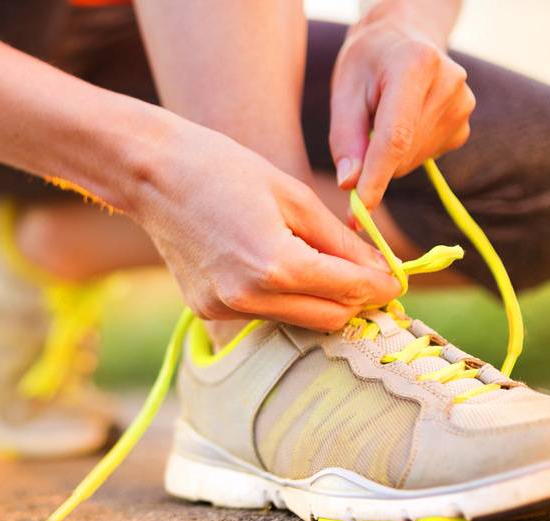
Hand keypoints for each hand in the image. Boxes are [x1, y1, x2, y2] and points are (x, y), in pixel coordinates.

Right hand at [126, 122, 401, 331]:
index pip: (350, 291)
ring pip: (299, 322)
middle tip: (368, 275)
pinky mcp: (207, 310)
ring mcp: (225, 309)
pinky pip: (265, 315)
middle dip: (356, 299)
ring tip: (324, 265)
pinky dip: (284, 298)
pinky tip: (278, 266)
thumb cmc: (224, 169)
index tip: (397, 278)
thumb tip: (381, 270)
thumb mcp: (294, 196)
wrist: (152, 173)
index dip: (381, 286)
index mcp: (276, 265)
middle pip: (330, 318)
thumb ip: (341, 242)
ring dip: (321, 301)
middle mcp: (249, 298)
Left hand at [329, 7, 474, 210]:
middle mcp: (450, 83)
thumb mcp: (345, 90)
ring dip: (389, 155)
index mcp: (416, 65)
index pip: (396, 136)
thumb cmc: (368, 63)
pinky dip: (405, 153)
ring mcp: (463, 106)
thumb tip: (351, 185)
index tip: (358, 212)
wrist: (404, 39)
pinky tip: (405, 121)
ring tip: (385, 115)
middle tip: (360, 133)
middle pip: (402, 153)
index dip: (376, 178)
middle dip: (373, 162)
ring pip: (411, 161)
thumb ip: (345, 138)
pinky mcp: (464, 127)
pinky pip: (424, 159)